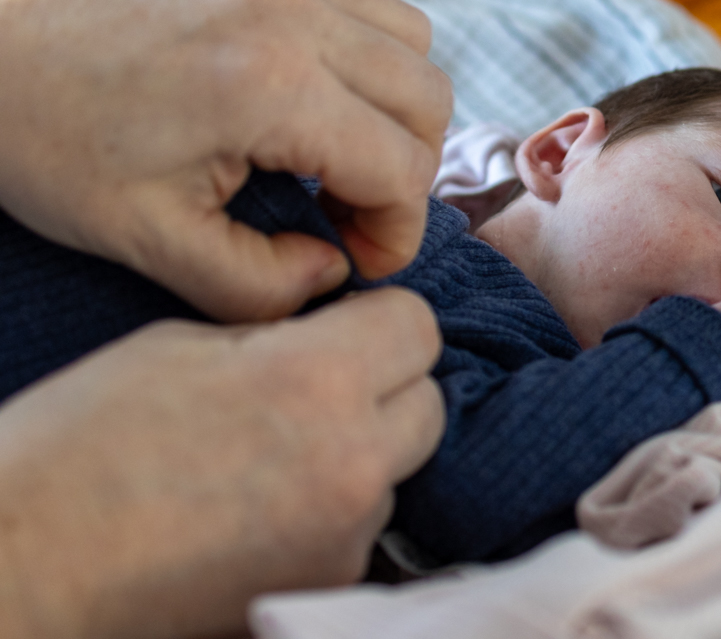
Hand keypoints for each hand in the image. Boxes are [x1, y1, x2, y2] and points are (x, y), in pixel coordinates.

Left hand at [0, 0, 451, 321]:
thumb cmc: (47, 133)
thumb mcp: (148, 241)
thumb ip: (258, 284)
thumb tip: (331, 268)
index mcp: (267, 86)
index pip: (402, 170)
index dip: (395, 235)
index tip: (355, 258)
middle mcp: (293, 14)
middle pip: (428, 105)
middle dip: (403, 177)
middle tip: (344, 212)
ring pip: (413, 48)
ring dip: (395, 114)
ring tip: (335, 153)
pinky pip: (372, 6)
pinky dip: (371, 60)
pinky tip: (318, 99)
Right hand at [0, 288, 443, 638]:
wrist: (33, 564)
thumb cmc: (85, 442)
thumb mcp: (186, 347)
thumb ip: (283, 338)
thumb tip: (333, 338)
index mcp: (315, 381)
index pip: (417, 325)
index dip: (382, 318)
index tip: (350, 327)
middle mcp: (353, 461)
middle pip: (428, 400)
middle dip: (388, 384)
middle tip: (321, 387)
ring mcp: (348, 532)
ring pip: (397, 466)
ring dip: (362, 451)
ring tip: (278, 456)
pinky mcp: (332, 582)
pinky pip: (363, 524)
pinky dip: (333, 509)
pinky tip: (265, 509)